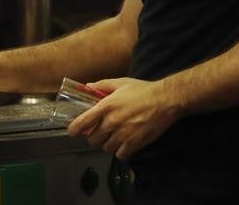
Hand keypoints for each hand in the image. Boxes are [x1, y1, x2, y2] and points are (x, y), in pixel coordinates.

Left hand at [67, 77, 181, 159]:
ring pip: (106, 148)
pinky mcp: (135, 143)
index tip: (73, 132)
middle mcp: (112, 122)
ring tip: (115, 137)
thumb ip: (102, 85)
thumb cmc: (143, 90)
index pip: (82, 123)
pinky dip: (121, 151)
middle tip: (101, 132)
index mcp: (106, 106)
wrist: (165, 100)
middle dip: (95, 137)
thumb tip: (87, 86)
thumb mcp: (121, 83)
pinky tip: (125, 144)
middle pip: (93, 140)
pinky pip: (120, 155)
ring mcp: (123, 134)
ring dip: (108, 144)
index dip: (74, 130)